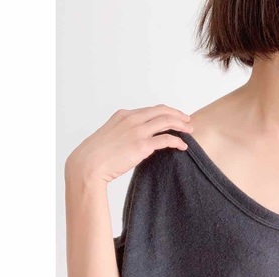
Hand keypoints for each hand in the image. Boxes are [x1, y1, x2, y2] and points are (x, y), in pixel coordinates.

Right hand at [65, 103, 192, 184]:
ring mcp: (137, 131)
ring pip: (166, 122)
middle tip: (187, 120)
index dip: (166, 112)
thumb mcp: (109, 136)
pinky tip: (183, 146)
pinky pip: (166, 140)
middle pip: (162, 111)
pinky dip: (177, 141)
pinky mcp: (142, 146)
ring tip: (190, 131)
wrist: (88, 164)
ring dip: (181, 125)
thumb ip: (123, 133)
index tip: (175, 117)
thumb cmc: (95, 155)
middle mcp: (132, 119)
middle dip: (177, 115)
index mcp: (123, 115)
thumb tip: (132, 141)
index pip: (150, 109)